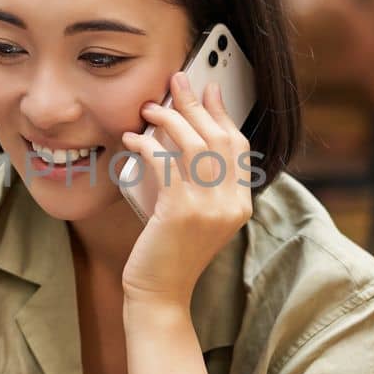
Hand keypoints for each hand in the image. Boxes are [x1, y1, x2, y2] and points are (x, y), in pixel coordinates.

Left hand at [120, 70, 252, 306]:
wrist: (160, 294)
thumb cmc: (169, 253)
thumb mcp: (193, 215)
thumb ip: (199, 183)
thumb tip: (183, 138)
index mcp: (240, 204)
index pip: (238, 146)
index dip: (223, 113)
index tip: (209, 89)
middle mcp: (231, 204)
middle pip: (218, 138)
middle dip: (196, 103)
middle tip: (177, 80)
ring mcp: (209, 208)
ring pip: (194, 145)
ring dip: (171, 118)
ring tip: (151, 107)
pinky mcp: (181, 212)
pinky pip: (165, 164)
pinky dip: (147, 146)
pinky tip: (133, 139)